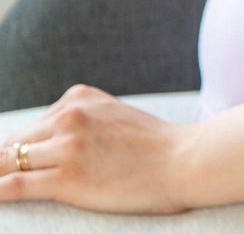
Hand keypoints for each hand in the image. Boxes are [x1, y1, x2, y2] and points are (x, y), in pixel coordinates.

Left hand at [0, 85, 188, 212]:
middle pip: (14, 144)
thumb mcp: (114, 116)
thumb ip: (81, 121)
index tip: (11, 163)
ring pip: (6, 162)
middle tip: (3, 173)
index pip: (31, 127)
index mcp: (80, 97)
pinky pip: (13, 186)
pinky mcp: (67, 178)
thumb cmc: (155, 146)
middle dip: (4, 163)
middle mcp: (70, 116)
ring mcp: (68, 146)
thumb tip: (43, 144)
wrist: (186, 161)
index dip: (17, 151)